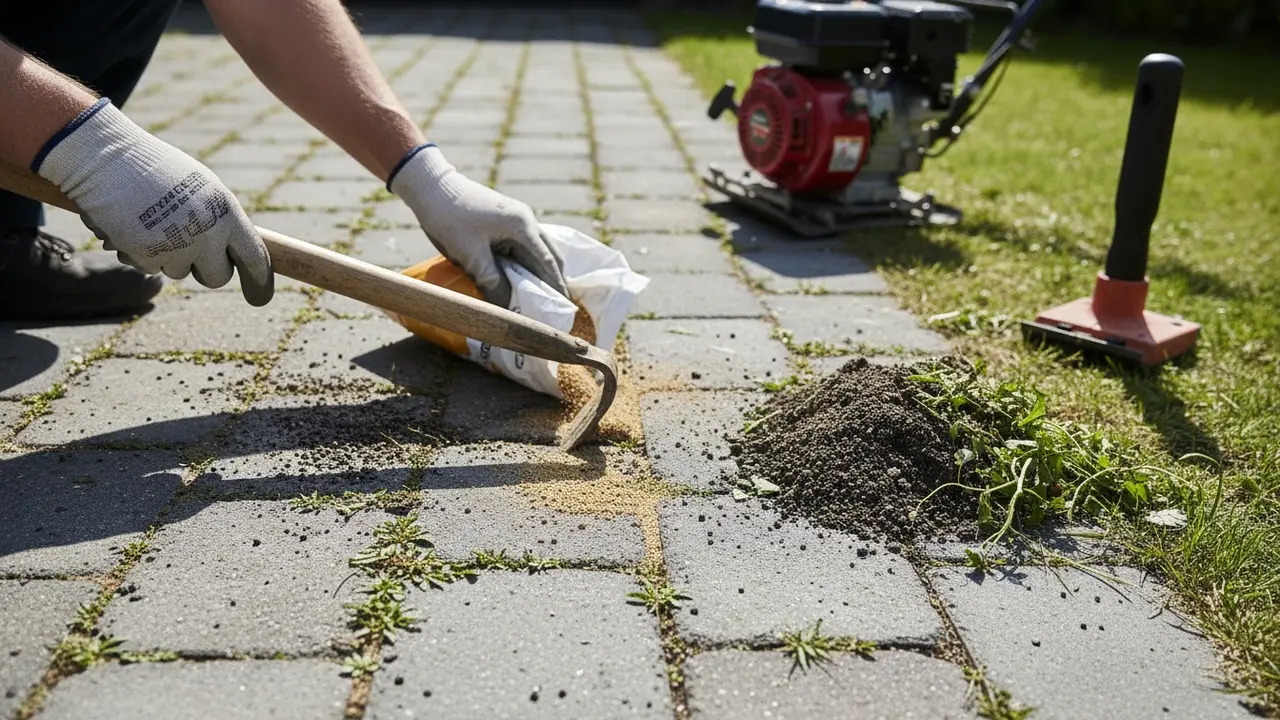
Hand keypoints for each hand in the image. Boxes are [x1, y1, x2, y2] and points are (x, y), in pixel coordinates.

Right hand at [34, 99, 273, 305]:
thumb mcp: (202, 189)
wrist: (105, 156)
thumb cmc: (157, 169)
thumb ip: (221, 221)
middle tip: (190, 247)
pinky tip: (132, 224)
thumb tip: (236, 255)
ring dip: (168, 256)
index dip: (260, 282)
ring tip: (153, 221)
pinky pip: (149, 268)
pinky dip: (141, 253)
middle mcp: (207, 234)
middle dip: (205, 270)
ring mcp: (176, 247)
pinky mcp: (145, 256)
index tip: (260, 299)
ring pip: (179, 272)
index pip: (255, 257)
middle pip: (218, 278)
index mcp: (226, 212)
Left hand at [388, 143, 567, 307]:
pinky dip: (524, 265)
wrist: (430, 186)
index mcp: (523, 226)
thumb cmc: (449, 218)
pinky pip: (521, 247)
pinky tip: (518, 280)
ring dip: (537, 274)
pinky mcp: (504, 221)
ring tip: (536, 299)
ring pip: (536, 252)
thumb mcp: (470, 255)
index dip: (556, 287)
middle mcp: (526, 221)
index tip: (563, 308)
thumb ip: (492, 282)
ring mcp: (516, 219)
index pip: (548, 262)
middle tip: (553, 308)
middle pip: (549, 256)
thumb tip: (508, 308)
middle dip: (552, 282)